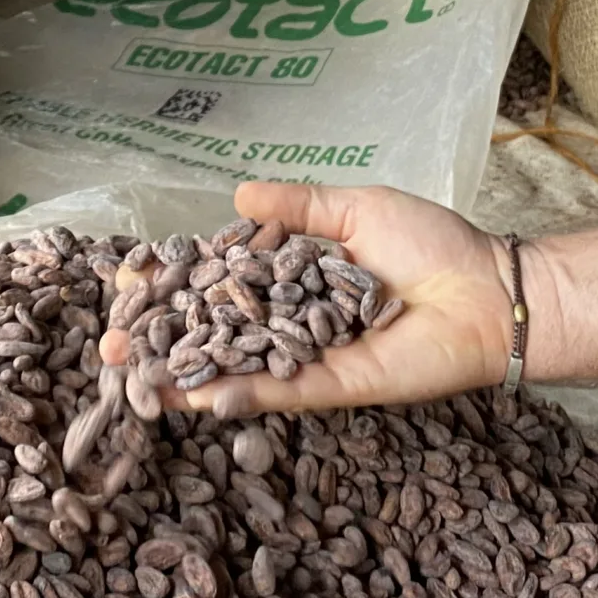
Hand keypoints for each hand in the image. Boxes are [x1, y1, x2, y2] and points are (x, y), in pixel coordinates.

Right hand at [100, 182, 525, 417]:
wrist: (487, 291)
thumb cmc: (431, 243)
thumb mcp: (356, 208)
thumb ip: (298, 208)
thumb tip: (237, 198)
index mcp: (294, 273)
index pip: (220, 279)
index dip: (174, 282)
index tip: (128, 282)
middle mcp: (293, 319)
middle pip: (215, 331)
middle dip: (162, 339)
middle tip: (110, 345)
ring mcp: (309, 356)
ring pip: (236, 369)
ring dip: (184, 377)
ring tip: (135, 382)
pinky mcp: (333, 386)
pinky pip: (278, 393)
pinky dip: (239, 396)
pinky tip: (196, 399)